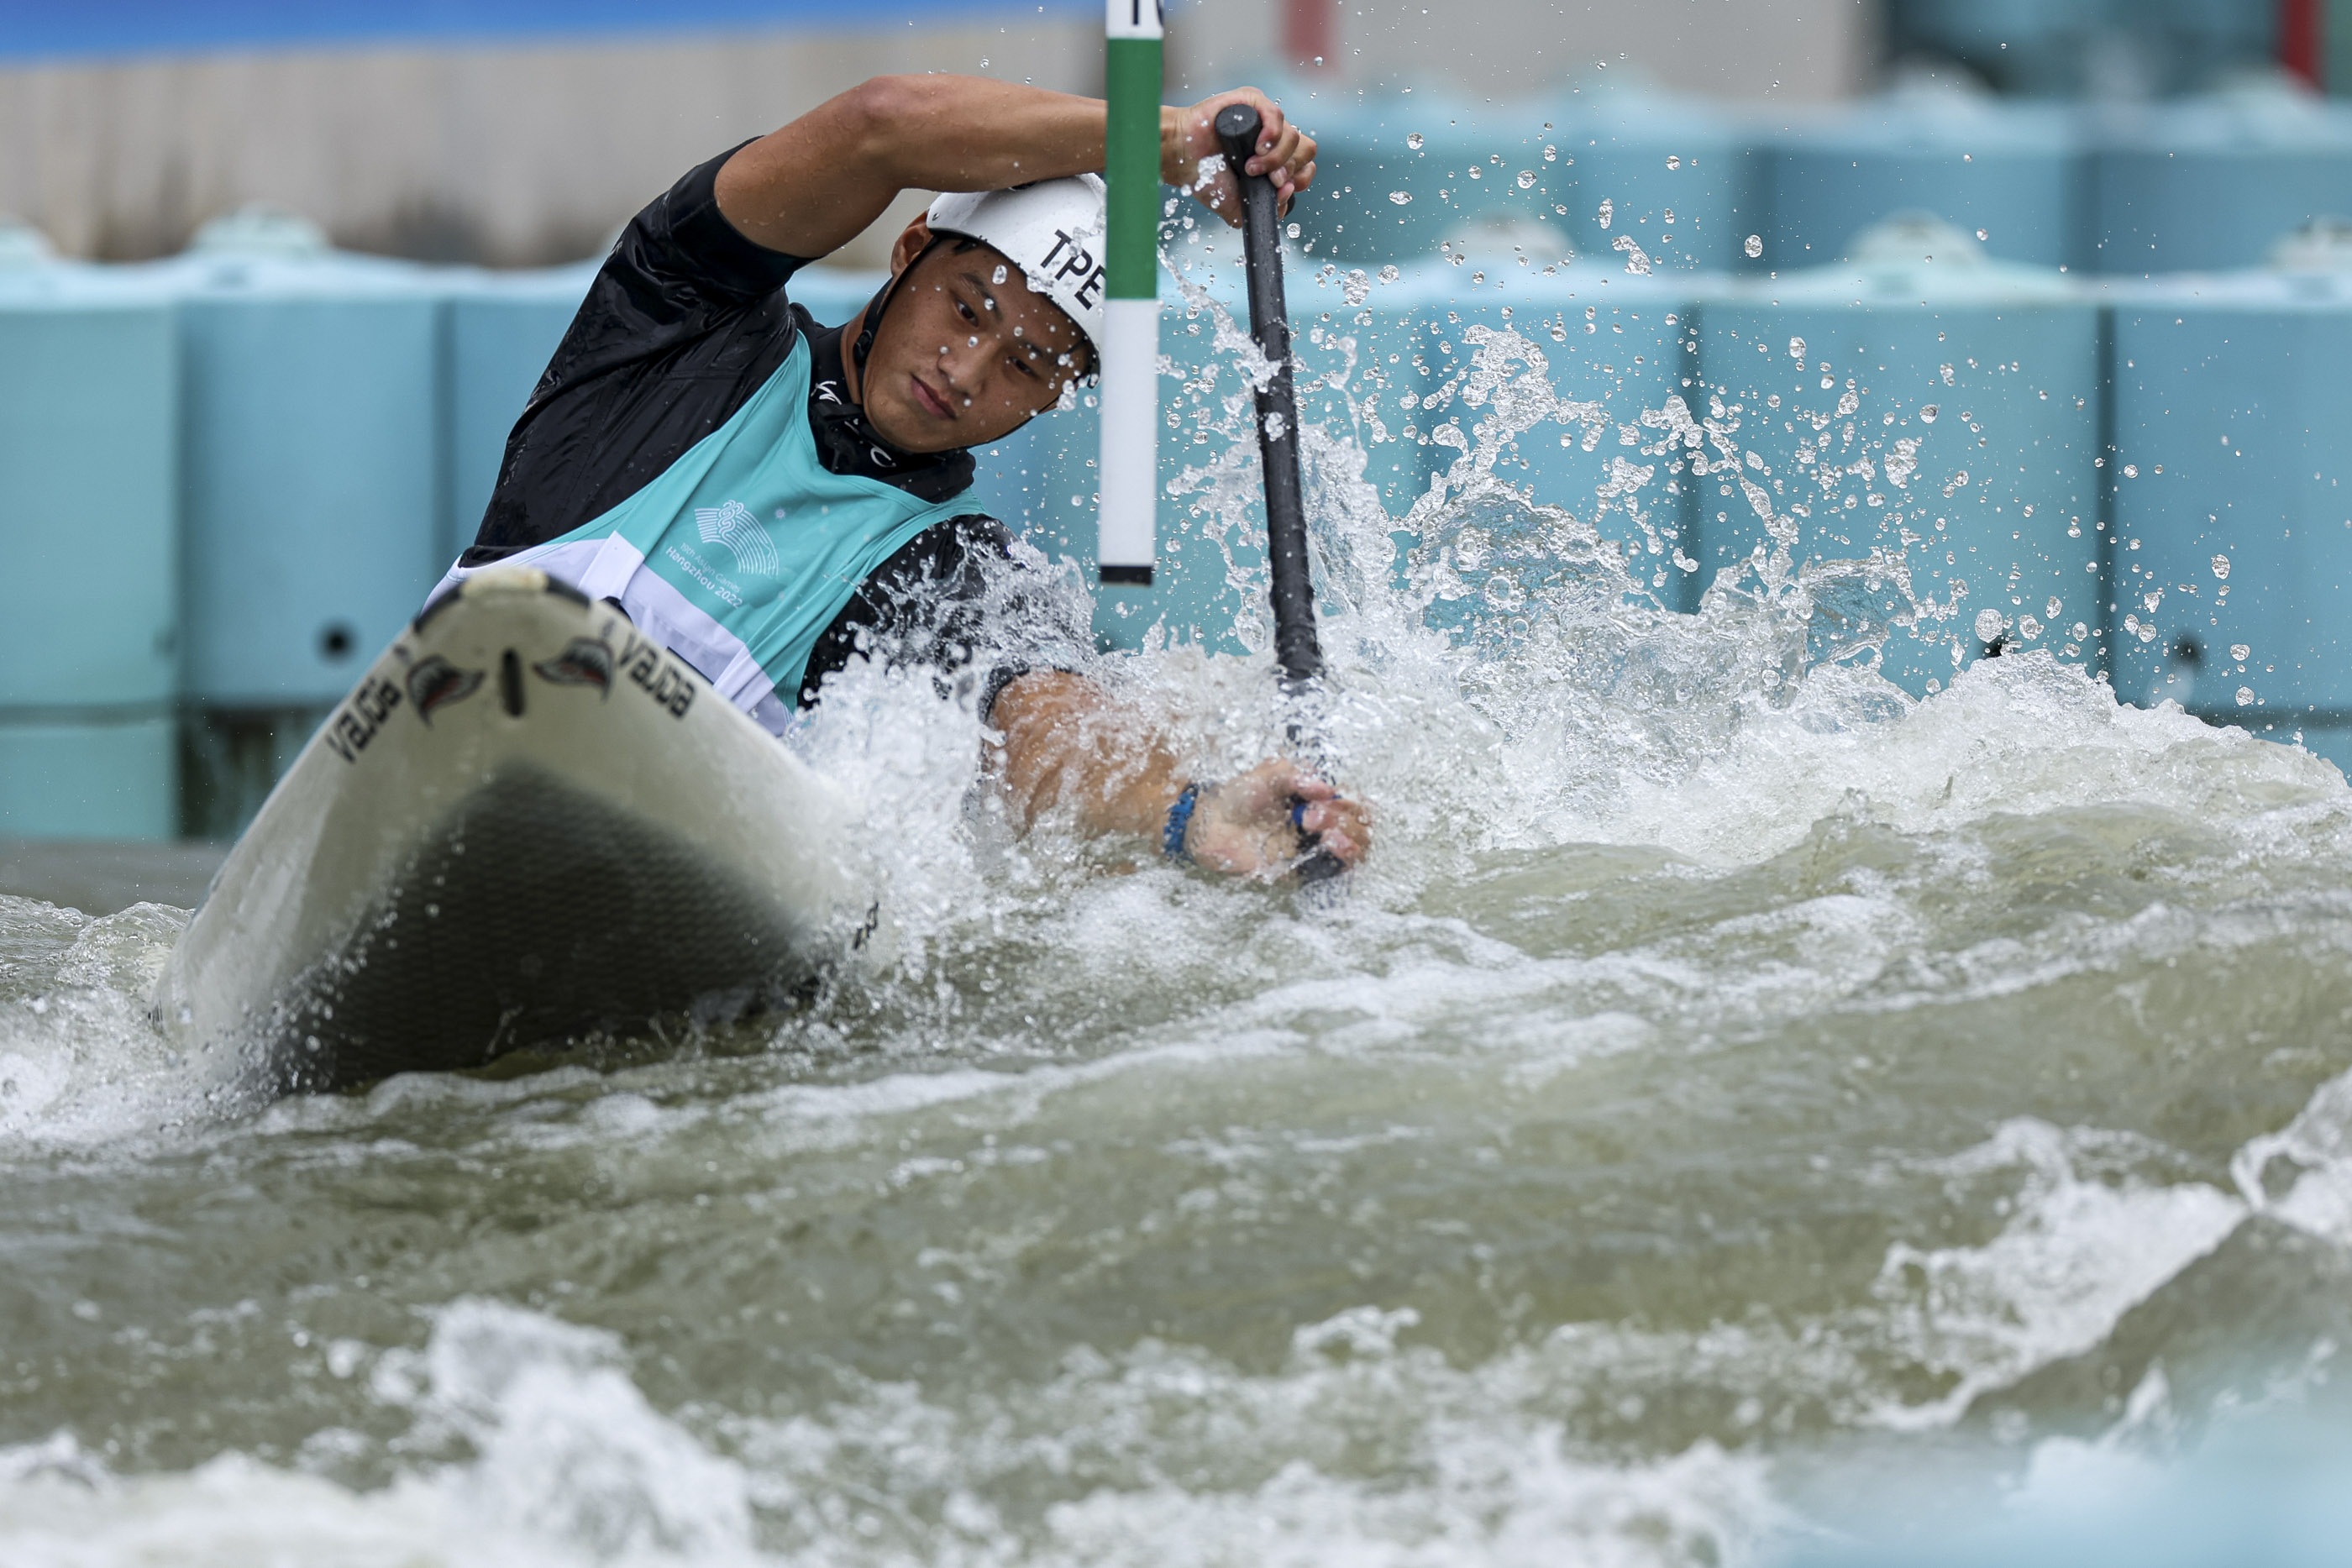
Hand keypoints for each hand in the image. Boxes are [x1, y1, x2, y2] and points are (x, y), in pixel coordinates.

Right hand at [1161, 87, 1317, 225]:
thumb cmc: (1206, 178)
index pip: (1306, 165)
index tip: (1278, 188)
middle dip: (1289, 170)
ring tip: (1250, 168)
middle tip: (1267, 180)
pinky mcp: (1252, 102)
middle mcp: (1273, 137)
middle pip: (1306, 150)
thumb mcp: (1240, 206)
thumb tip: (1287, 193)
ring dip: (1276, 158)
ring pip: (1294, 136)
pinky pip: (1277, 115)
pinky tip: (1258, 148)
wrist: (1182, 160)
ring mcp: (1264, 119)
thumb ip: (1267, 208)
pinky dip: (1272, 135)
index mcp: (1276, 158)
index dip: (1299, 178)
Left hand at [1184, 759, 1367, 877]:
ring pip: (1357, 849)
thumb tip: (1326, 788)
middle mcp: (1323, 826)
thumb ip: (1296, 776)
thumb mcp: (1269, 774)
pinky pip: (1336, 870)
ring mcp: (1315, 849)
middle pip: (1361, 827)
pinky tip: (1330, 844)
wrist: (1211, 824)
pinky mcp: (1304, 871)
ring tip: (1326, 834)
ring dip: (1351, 839)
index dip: (1350, 801)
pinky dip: (1343, 857)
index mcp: (1319, 801)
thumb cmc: (1239, 796)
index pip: (1356, 804)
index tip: (1322, 797)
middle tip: (1310, 815)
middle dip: (1345, 819)